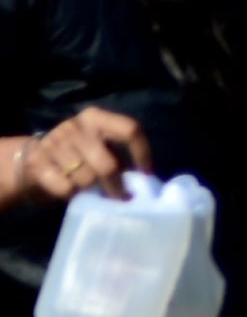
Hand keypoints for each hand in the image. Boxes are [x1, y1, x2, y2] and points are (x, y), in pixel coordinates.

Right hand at [9, 108, 149, 203]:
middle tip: (121, 199)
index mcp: (96, 118)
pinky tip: (71, 192)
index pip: (129, 130)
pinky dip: (71, 195)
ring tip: (91, 192)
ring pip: (86, 179)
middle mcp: (75, 126)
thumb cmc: (76, 158)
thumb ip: (118, 157)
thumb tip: (143, 180)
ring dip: (91, 191)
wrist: (30, 161)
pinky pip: (65, 188)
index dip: (142, 153)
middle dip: (117, 187)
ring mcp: (54, 143)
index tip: (146, 174)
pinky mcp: (37, 162)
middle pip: (108, 164)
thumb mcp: (99, 148)